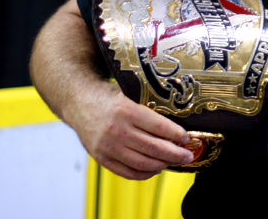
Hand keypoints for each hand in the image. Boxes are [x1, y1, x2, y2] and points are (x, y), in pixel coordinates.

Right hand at [68, 81, 193, 179]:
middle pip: (153, 147)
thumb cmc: (109, 97)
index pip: (159, 127)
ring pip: (142, 162)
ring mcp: (108, 146)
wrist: (79, 102)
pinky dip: (144, 173)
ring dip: (162, 164)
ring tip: (173, 162)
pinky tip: (155, 169)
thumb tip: (176, 122)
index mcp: (127, 110)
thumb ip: (149, 107)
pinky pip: (127, 171)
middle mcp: (117, 130)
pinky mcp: (101, 157)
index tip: (186, 138)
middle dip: (175, 153)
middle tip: (187, 155)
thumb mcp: (130, 94)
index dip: (176, 134)